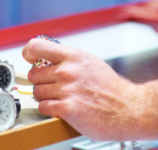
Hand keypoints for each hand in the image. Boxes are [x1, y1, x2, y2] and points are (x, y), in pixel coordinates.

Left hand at [22, 38, 141, 141]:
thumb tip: (46, 56)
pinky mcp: (67, 109)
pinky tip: (62, 108)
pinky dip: (49, 109)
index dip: (28, 53)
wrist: (128, 109)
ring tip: (61, 98)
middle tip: (53, 86)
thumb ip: (67, 58)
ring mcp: (67, 90)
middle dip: (41, 81)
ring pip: (37, 92)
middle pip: (34, 74)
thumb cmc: (110, 88)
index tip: (29, 59)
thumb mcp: (89, 62)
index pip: (36, 46)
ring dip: (45, 97)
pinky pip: (43, 107)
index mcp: (73, 56)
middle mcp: (68, 71)